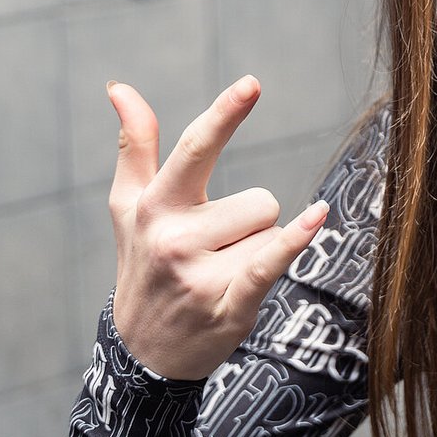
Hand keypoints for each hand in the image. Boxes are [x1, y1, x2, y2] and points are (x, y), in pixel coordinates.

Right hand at [107, 76, 328, 379]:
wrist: (143, 354)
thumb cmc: (143, 264)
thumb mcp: (129, 206)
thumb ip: (134, 145)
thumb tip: (120, 88)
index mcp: (154, 206)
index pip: (194, 149)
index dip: (225, 115)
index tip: (252, 83)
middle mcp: (174, 237)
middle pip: (259, 200)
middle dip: (250, 221)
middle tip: (216, 249)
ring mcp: (200, 272)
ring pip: (271, 230)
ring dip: (258, 249)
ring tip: (223, 272)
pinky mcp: (228, 303)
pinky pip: (270, 261)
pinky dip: (294, 242)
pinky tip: (316, 217)